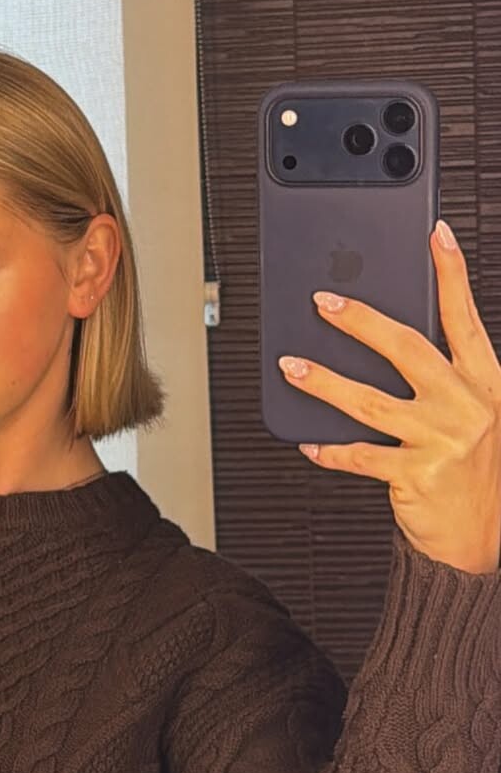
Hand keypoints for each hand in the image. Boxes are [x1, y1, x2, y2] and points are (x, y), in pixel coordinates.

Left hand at [277, 218, 500, 574]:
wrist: (488, 537)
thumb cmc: (477, 472)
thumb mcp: (479, 415)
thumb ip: (445, 380)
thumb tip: (388, 344)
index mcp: (488, 383)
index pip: (465, 318)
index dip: (450, 273)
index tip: (434, 235)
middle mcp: (467, 405)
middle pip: (406, 348)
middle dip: (361, 320)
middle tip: (324, 302)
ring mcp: (442, 440)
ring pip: (370, 400)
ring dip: (324, 381)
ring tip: (291, 366)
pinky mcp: (417, 475)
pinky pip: (360, 456)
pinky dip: (330, 449)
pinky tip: (308, 443)